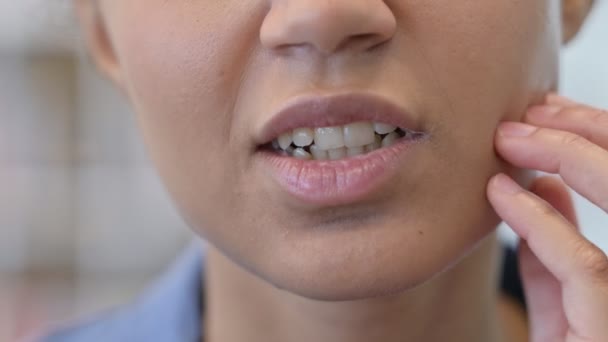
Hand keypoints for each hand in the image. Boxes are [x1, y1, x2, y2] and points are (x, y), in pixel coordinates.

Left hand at [487, 93, 607, 341]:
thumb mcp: (556, 305)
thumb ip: (550, 251)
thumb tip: (536, 187)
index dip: (595, 147)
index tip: (549, 116)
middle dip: (593, 139)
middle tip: (538, 108)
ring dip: (573, 163)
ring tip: (516, 135)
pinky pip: (588, 272)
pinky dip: (544, 226)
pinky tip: (503, 195)